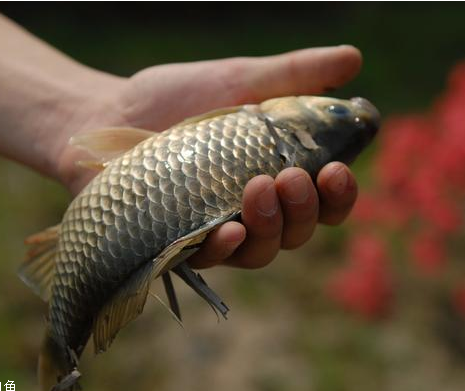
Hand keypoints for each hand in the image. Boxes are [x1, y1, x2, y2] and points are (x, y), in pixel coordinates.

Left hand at [52, 46, 361, 268]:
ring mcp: (219, 230)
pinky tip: (230, 230)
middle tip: (292, 177)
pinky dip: (225, 247)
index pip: (325, 200)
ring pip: (263, 251)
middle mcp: (255, 210)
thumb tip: (354, 59)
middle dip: (305, 209)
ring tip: (262, 188)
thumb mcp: (239, 80)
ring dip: (273, 226)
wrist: (110, 113)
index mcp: (277, 174)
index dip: (339, 195)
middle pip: (299, 230)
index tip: (337, 170)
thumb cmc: (178, 99)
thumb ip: (293, 75)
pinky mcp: (181, 243)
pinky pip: (211, 258)